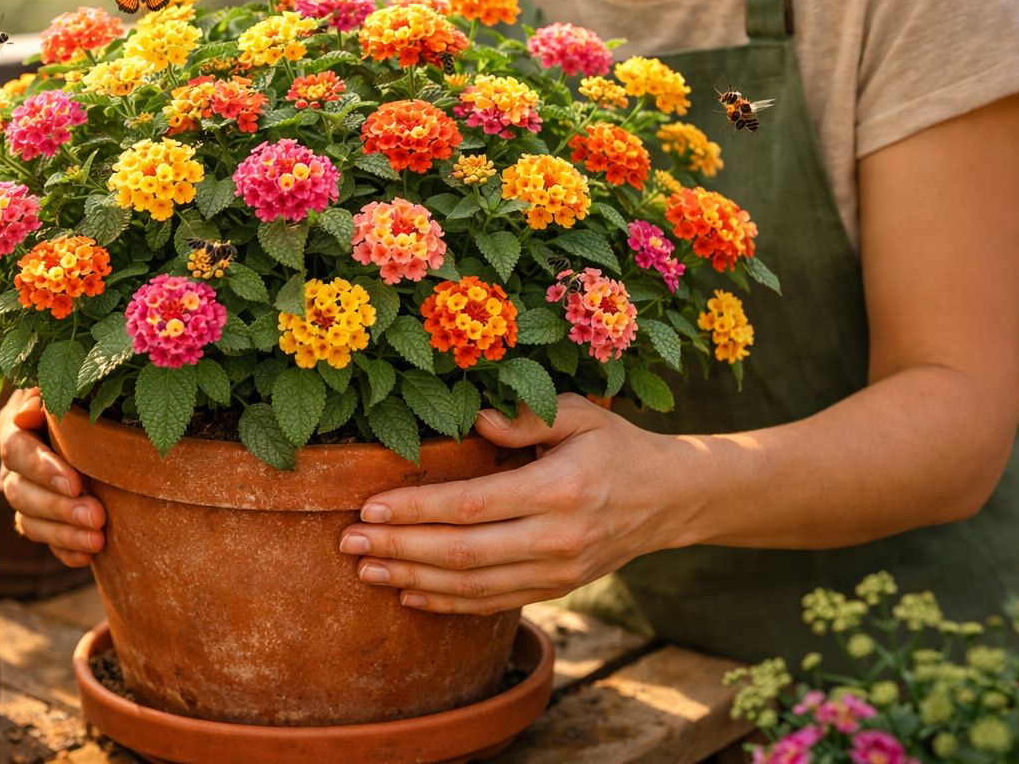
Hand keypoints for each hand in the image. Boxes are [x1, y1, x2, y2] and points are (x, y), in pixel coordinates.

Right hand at [0, 387, 104, 566]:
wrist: (93, 421)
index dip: (43, 469)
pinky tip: (88, 557)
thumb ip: (49, 396)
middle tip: (96, 516)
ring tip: (98, 540)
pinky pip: (46, 542)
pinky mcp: (40, 521)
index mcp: (13, 428)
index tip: (75, 483)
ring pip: (29, 522)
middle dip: (59, 508)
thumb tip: (28, 414)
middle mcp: (11, 467)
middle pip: (21, 493)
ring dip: (64, 533)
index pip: (17, 451)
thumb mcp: (63, 386)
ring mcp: (23, 497)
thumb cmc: (79, 394)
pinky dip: (65, 551)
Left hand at [338, 394, 691, 614]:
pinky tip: (409, 595)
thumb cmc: (617, 446)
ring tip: (366, 571)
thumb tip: (474, 418)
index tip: (369, 508)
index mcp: (559, 489)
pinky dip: (448, 603)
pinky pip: (493, 603)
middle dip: (398, 549)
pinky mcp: (556, 589)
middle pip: (463, 553)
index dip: (417, 510)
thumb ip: (527, 417)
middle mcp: (557, 539)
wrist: (671, 499)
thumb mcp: (581, 415)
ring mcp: (557, 572)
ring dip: (413, 581)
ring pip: (473, 586)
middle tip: (347, 543)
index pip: (473, 506)